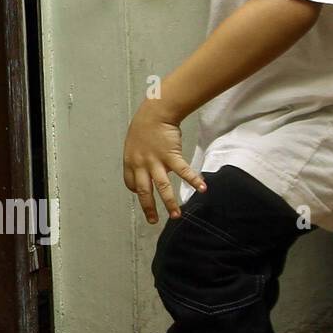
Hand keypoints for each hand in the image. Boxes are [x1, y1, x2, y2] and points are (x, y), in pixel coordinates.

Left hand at [123, 98, 206, 222]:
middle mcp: (141, 165)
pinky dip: (193, 180)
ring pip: (162, 187)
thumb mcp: (134, 142)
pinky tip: (202, 189)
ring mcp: (156, 162)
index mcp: (130, 162)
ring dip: (170, 203)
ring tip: (176, 216)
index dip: (137, 192)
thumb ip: (139, 157)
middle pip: (144, 192)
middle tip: (154, 221)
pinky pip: (182, 171)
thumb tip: (148, 166)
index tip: (143, 196)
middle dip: (149, 208)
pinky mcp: (171, 156)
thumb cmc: (145, 124)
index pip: (131, 183)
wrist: (156, 111)